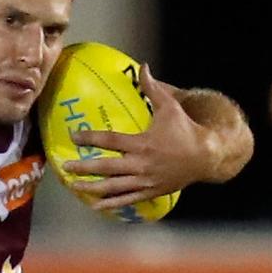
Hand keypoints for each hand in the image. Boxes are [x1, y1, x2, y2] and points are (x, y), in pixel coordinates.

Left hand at [64, 64, 211, 209]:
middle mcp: (141, 164)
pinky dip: (111, 203)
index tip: (74, 137)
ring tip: (74, 187)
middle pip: (107, 167)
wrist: (206, 157)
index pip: (111, 141)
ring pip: (114, 187)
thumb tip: (142, 67)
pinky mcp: (150, 192)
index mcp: (143, 143)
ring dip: (92, 188)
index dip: (90, 138)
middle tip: (65, 167)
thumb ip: (153, 88)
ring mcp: (145, 181)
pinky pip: (127, 200)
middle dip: (84, 168)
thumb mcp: (170, 107)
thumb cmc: (186, 130)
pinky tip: (96, 205)